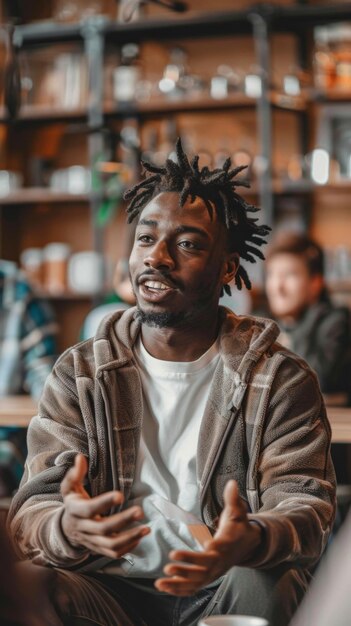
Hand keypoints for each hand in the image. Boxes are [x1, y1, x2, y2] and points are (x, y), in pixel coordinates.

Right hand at [61, 454, 149, 558]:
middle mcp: (83, 528)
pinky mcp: (99, 549)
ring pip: (110, 545)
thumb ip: (75, 474)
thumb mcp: (70, 488)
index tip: (121, 495)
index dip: (104, 503)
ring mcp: (91, 541)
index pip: (89, 509)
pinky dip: (128, 548)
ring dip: (130, 538)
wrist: (66, 530)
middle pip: (103, 528)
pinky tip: (139, 538)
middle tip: (140, 511)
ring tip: (146, 529)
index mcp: (76, 511)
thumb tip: (80, 458)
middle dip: (123, 520)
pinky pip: (113, 554)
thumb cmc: (73, 503)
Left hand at [155, 480, 260, 595]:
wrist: (248, 544)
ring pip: (196, 582)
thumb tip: (231, 482)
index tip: (183, 552)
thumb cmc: (239, 525)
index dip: (199, 554)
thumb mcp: (238, 510)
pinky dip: (180, 590)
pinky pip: (194, 587)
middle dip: (185, 570)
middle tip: (168, 566)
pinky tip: (164, 588)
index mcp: (225, 545)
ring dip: (178, 584)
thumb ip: (233, 498)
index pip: (212, 551)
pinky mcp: (209, 577)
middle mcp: (219, 562)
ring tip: (160, 582)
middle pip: (202, 570)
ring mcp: (214, 572)